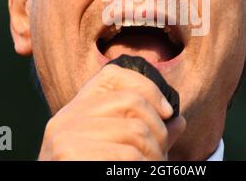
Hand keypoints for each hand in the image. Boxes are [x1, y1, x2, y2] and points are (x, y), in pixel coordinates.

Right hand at [38, 64, 185, 159]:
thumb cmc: (94, 170)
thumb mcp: (116, 148)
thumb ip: (145, 133)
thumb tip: (180, 121)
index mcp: (76, 109)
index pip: (113, 75)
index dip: (147, 86)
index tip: (166, 112)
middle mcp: (67, 116)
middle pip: (132, 101)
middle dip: (158, 129)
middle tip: (162, 154)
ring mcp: (66, 134)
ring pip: (135, 130)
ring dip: (155, 154)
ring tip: (154, 166)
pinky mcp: (70, 155)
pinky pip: (126, 156)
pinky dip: (142, 167)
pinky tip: (137, 174)